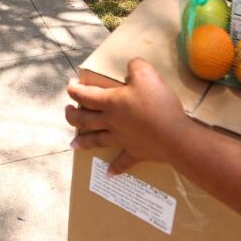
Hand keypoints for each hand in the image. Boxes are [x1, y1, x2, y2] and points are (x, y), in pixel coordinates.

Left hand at [65, 58, 193, 173]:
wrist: (173, 136)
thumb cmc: (157, 104)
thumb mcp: (147, 74)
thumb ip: (136, 66)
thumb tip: (131, 66)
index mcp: (111, 103)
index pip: (86, 96)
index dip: (75, 90)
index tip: (70, 86)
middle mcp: (111, 122)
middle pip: (85, 120)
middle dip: (72, 116)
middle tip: (67, 112)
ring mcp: (122, 139)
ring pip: (97, 140)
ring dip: (84, 142)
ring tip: (73, 144)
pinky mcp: (136, 152)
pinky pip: (123, 161)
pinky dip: (115, 168)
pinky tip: (109, 174)